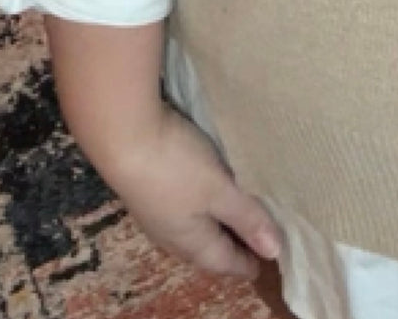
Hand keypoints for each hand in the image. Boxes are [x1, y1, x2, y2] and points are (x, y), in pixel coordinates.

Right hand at [104, 103, 281, 279]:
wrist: (123, 135)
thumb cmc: (177, 166)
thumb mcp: (220, 190)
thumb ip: (246, 218)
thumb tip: (274, 252)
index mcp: (193, 242)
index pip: (226, 262)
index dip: (249, 262)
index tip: (269, 260)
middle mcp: (172, 235)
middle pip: (208, 249)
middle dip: (233, 246)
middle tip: (258, 238)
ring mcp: (157, 212)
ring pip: (194, 229)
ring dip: (217, 225)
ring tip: (238, 214)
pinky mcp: (149, 188)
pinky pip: (182, 209)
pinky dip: (202, 206)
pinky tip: (207, 191)